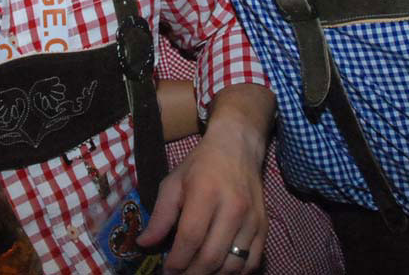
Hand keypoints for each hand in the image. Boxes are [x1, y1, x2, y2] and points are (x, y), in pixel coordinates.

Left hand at [137, 85, 272, 273]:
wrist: (238, 146)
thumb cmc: (201, 164)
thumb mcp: (173, 182)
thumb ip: (160, 216)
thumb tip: (144, 244)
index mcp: (205, 193)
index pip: (190, 238)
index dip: (176, 262)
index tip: (166, 271)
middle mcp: (233, 207)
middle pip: (211, 257)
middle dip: (191, 274)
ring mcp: (252, 219)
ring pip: (233, 265)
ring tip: (197, 272)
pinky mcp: (264, 226)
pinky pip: (252, 262)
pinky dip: (235, 273)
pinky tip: (220, 269)